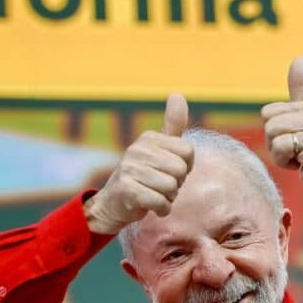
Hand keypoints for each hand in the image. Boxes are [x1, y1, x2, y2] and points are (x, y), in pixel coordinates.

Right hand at [84, 93, 194, 233]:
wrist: (114, 205)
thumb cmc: (144, 177)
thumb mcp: (159, 149)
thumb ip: (172, 125)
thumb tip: (177, 94)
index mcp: (149, 138)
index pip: (188, 151)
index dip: (186, 167)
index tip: (169, 171)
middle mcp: (137, 149)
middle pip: (181, 170)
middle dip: (177, 184)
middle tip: (161, 186)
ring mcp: (129, 168)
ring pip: (171, 187)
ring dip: (169, 198)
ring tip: (155, 195)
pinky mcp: (126, 189)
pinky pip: (160, 202)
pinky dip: (162, 209)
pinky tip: (152, 207)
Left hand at [261, 56, 302, 217]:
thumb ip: (300, 87)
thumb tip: (301, 56)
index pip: (267, 113)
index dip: (273, 130)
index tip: (292, 138)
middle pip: (269, 126)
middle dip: (275, 144)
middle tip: (295, 151)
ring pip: (274, 140)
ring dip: (281, 156)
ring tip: (299, 157)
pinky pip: (283, 153)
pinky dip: (289, 164)